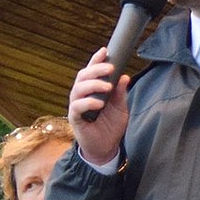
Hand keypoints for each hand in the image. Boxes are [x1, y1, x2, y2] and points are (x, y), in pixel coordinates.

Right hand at [67, 48, 128, 164]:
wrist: (106, 148)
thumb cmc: (111, 126)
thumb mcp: (120, 108)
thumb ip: (120, 93)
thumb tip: (124, 76)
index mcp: (92, 89)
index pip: (91, 71)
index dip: (96, 60)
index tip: (105, 51)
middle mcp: (82, 95)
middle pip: (83, 76)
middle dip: (96, 69)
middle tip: (110, 68)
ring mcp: (76, 106)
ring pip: (78, 89)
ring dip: (93, 85)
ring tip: (108, 87)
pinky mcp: (74, 118)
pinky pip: (77, 107)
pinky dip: (87, 103)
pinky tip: (98, 103)